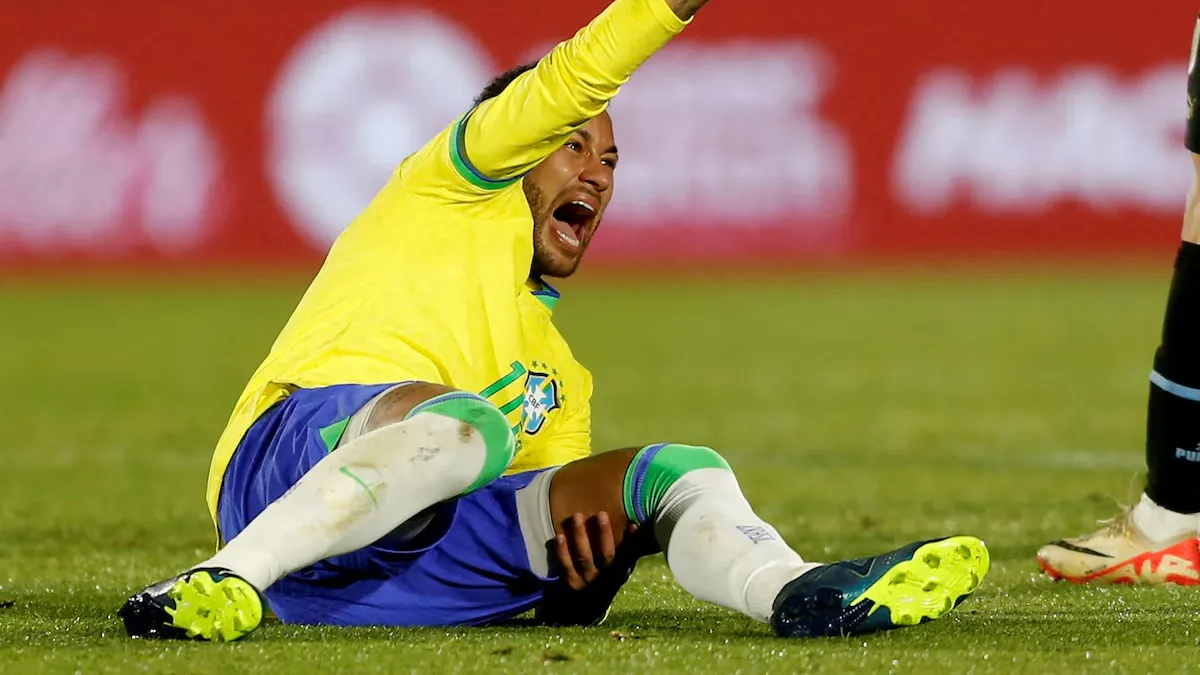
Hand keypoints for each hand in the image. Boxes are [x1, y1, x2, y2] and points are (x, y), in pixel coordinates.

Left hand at [536, 511, 650, 625]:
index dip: (631, 541)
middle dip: (604, 534)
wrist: (589, 606)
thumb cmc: (608, 576)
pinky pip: (566, 566)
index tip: (631, 524)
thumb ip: (630, 549)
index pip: (628, 556)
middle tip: (601, 514)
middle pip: (606, 555)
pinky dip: (562, 552)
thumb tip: (634, 524)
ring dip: (580, 536)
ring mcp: (588, 581)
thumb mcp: (622, 566)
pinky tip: (559, 536)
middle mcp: (605, 578)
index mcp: (620, 572)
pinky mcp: (571, 583)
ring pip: (584, 557)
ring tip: (577, 517)